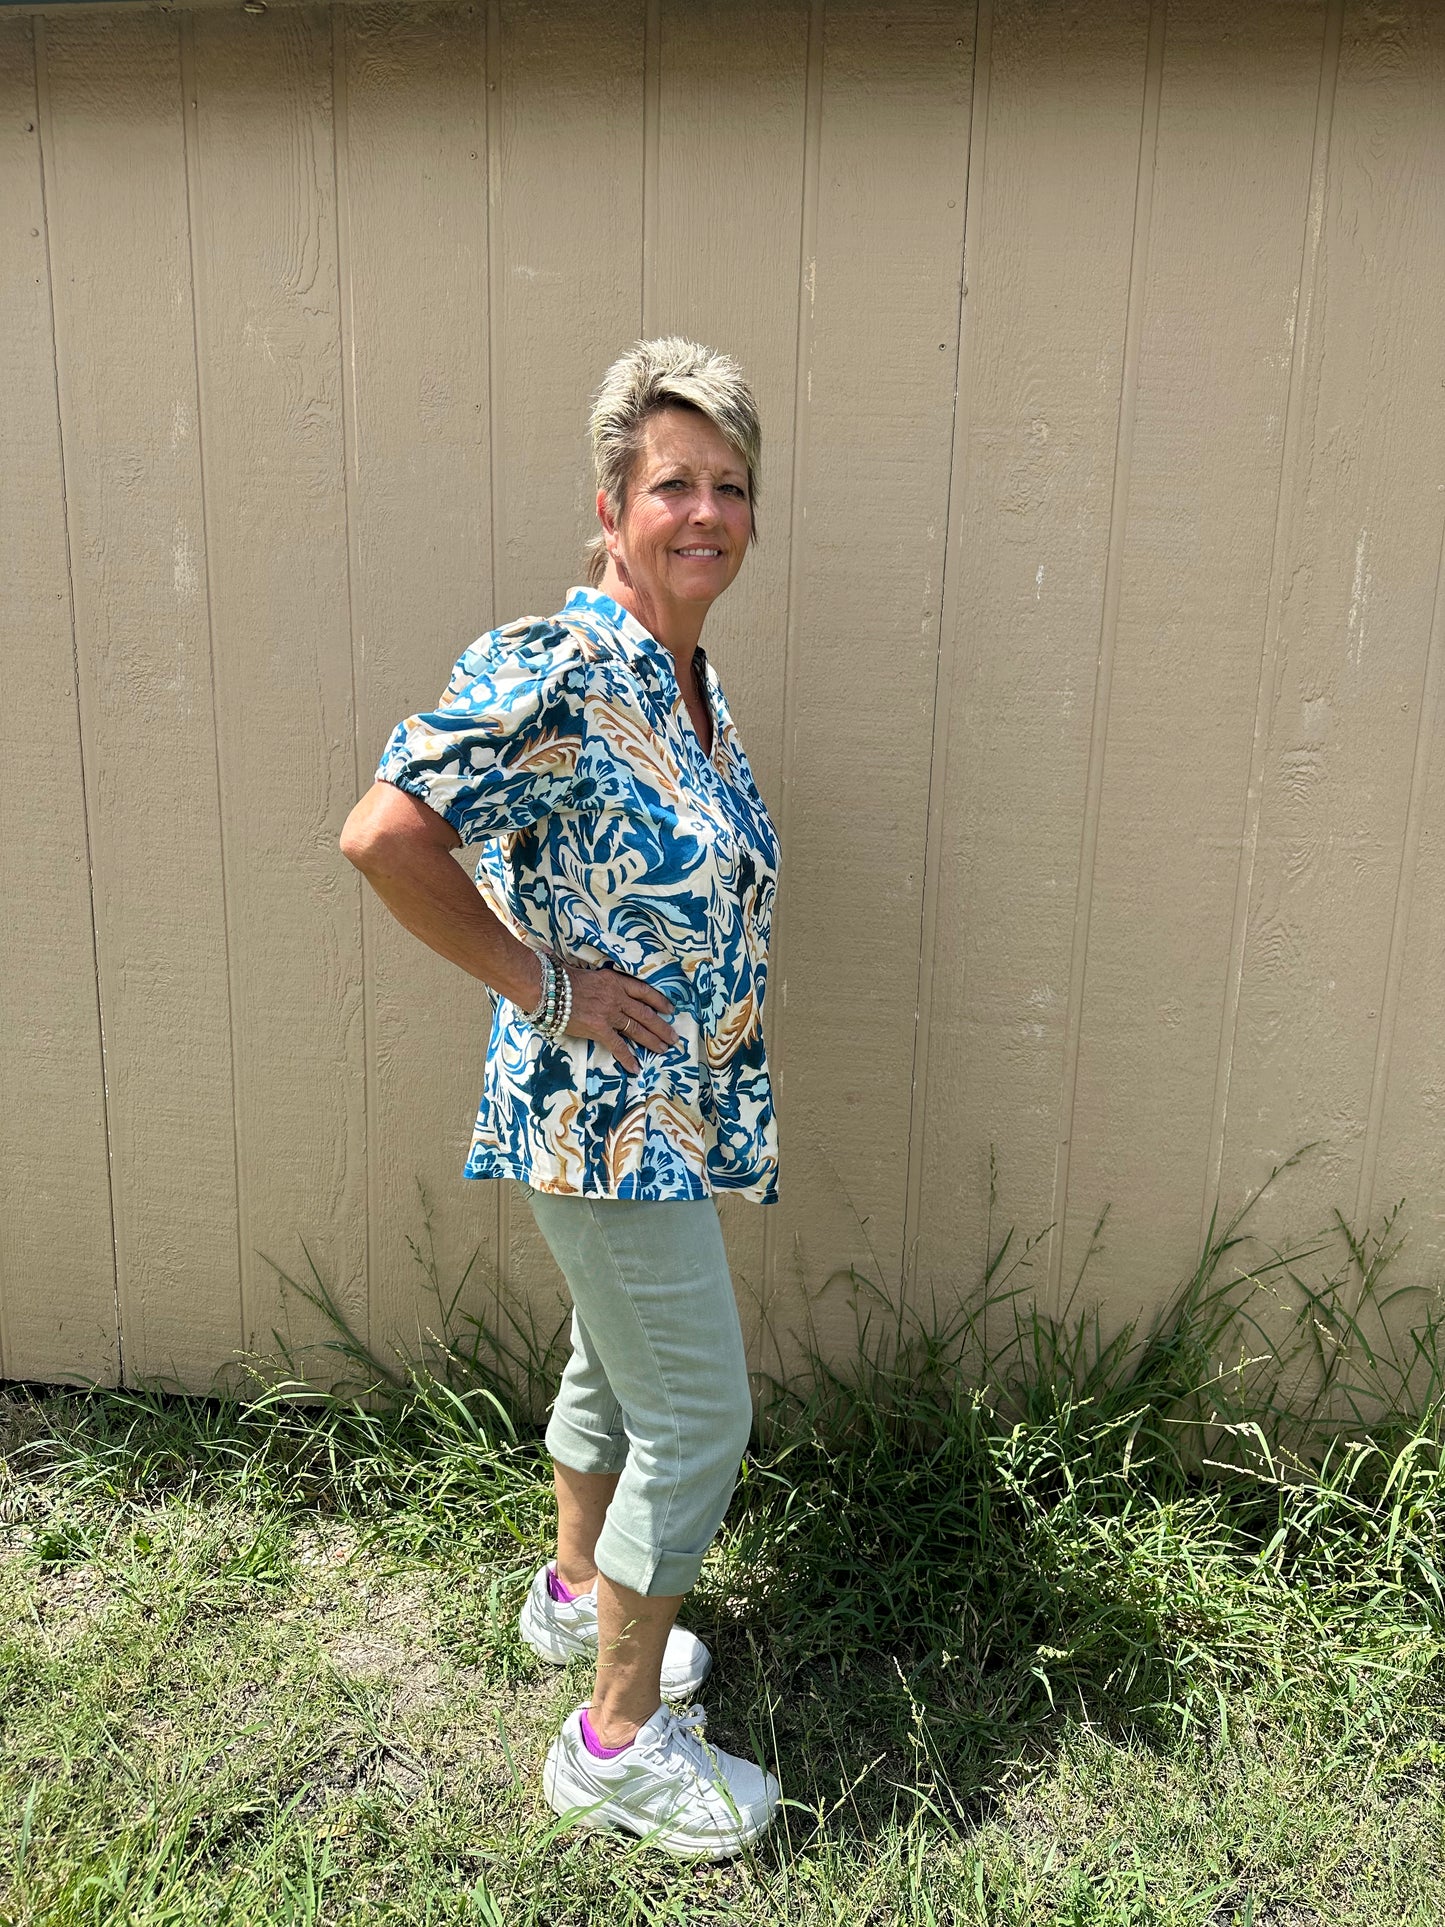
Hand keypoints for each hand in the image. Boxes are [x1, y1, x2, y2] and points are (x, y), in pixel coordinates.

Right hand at [563, 963, 679, 1073]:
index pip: (644, 991)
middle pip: (646, 1013)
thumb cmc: (563, 979)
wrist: (548, 988)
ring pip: (637, 1029)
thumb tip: (607, 991)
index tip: (670, 1010)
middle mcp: (616, 997)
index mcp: (615, 981)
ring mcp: (609, 1013)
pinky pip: (617, 1045)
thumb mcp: (591, 976)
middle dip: (662, 1027)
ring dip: (652, 1041)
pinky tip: (636, 1067)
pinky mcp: (599, 1028)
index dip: (659, 1001)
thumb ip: (605, 984)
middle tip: (674, 1038)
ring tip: (663, 1050)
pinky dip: (627, 1057)